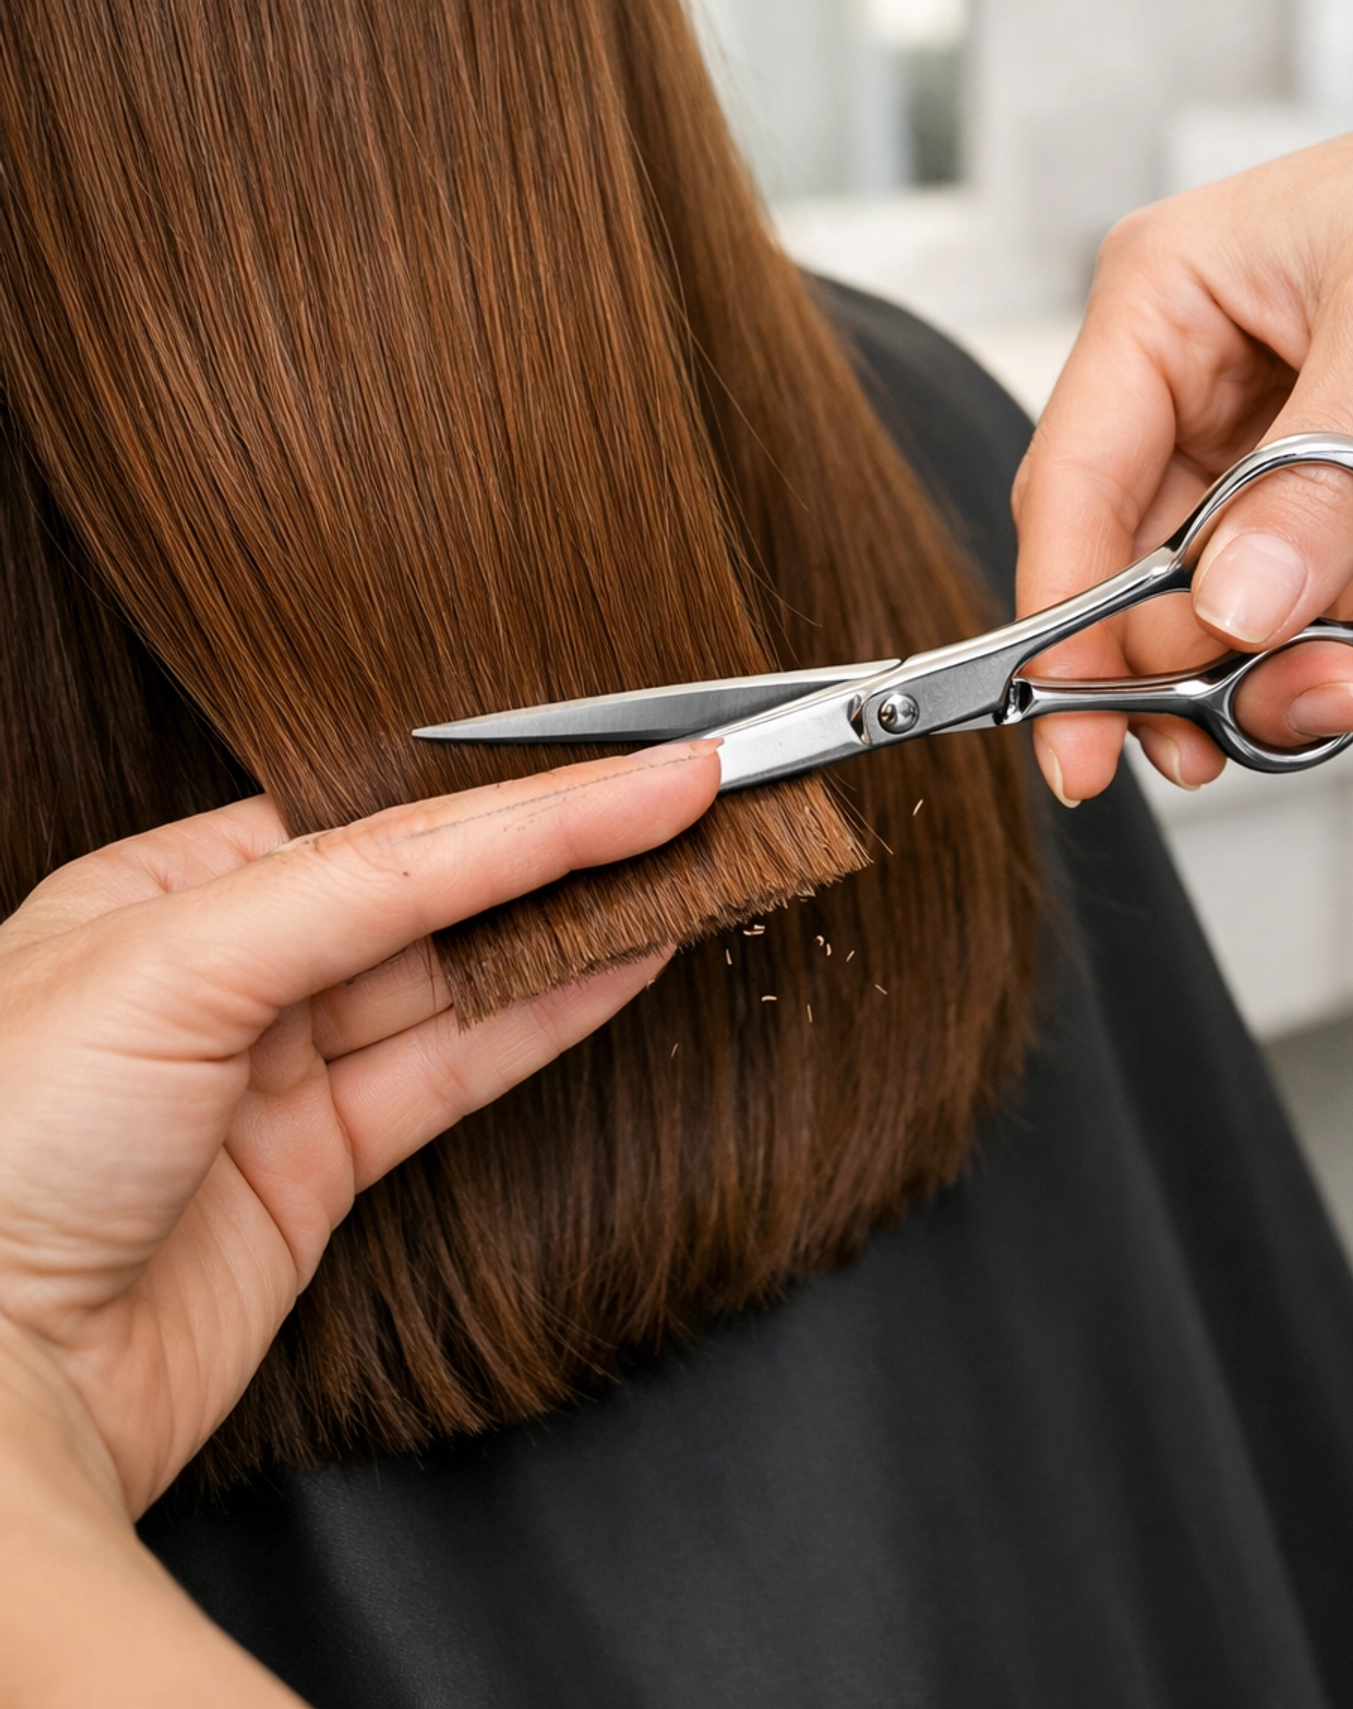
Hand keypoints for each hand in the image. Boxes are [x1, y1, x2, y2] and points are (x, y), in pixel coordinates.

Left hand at [0, 743, 717, 1521]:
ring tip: (692, 869)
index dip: (515, 793)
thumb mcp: (171, 965)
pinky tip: (626, 962)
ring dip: (576, 925)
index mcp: (159, 891)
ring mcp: (274, 1078)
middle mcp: (221, 974)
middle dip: (562, 848)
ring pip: (458, 980)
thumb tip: (502, 828)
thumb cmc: (2, 1153)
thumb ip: (353, 890)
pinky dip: (549, 1015)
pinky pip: (456, 1070)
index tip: (638, 767)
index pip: (376, 819)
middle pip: (430, 891)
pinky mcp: (317, 1177)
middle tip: (691, 803)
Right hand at [1013, 76, 1352, 802]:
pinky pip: (1330, 615)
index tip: (1078, 746)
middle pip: (1148, 578)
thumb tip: (1233, 607)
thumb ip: (1315, 478)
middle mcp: (1206, 381)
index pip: (1077, 486)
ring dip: (1312, 667)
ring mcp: (1283, 450)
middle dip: (1217, 664)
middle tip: (1289, 712)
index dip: (1067, 625)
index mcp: (1168, 301)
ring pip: (1240, 618)